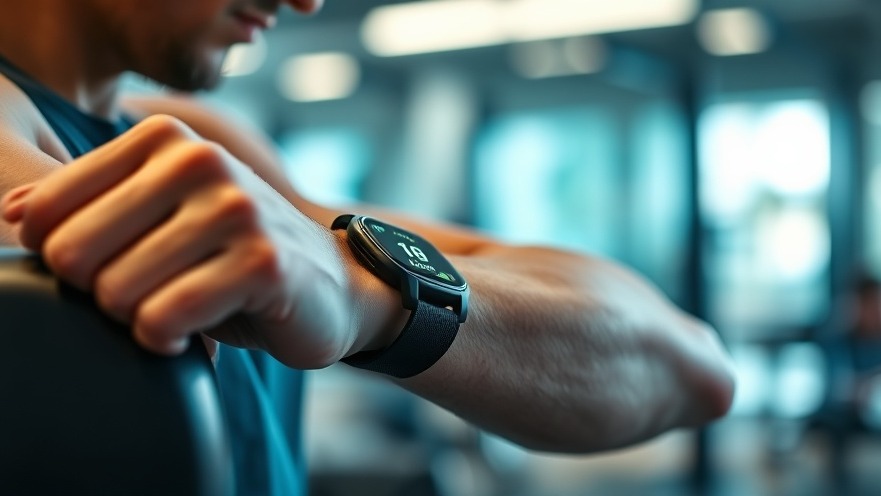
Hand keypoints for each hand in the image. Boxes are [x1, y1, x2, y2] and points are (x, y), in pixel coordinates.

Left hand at [1, 115, 355, 367]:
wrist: (332, 283)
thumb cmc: (235, 253)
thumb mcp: (162, 214)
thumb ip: (90, 205)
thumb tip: (13, 215)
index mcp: (165, 140)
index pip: (46, 210)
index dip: (57, 258)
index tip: (105, 269)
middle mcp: (199, 161)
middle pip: (73, 254)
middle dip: (98, 294)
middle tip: (141, 297)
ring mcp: (235, 209)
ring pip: (116, 291)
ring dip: (135, 320)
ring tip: (169, 312)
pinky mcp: (260, 263)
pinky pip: (164, 317)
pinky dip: (164, 340)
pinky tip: (187, 335)